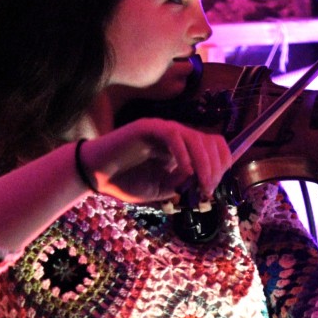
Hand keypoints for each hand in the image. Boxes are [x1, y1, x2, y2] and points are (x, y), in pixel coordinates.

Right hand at [83, 118, 231, 202]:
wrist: (95, 176)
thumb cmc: (127, 182)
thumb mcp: (162, 189)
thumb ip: (183, 185)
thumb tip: (202, 182)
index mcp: (182, 148)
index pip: (215, 145)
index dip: (222, 163)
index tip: (214, 186)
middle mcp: (176, 135)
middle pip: (210, 141)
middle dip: (215, 167)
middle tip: (208, 190)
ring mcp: (162, 129)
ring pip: (196, 137)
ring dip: (204, 163)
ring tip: (201, 184)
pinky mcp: (147, 127)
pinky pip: (173, 135)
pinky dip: (183, 154)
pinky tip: (184, 172)